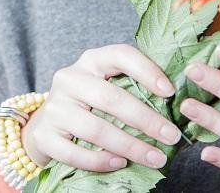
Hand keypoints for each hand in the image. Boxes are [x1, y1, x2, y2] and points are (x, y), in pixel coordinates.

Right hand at [22, 44, 182, 172]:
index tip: (170, 92)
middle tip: (172, 136)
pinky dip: (100, 161)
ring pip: (95, 129)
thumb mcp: (106, 84)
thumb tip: (175, 102)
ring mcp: (54, 107)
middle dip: (146, 120)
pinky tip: (121, 163)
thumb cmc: (88, 102)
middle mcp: (70, 78)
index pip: (120, 55)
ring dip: (130, 146)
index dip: (146, 71)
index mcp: (90, 60)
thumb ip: (132, 86)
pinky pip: (74, 153)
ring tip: (154, 157)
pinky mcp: (44, 135)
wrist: (46, 123)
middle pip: (111, 98)